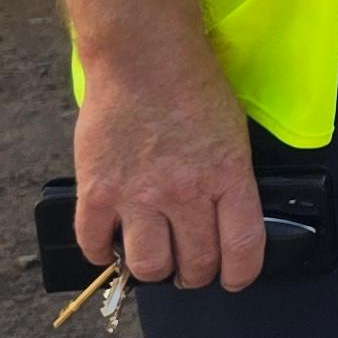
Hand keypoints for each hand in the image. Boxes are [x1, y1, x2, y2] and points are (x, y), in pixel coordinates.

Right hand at [74, 39, 262, 290]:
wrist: (143, 58)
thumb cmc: (194, 87)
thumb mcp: (232, 133)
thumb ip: (228, 180)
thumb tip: (225, 218)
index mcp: (228, 177)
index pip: (242, 248)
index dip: (239, 274)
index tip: (233, 280)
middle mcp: (185, 195)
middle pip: (195, 264)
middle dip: (196, 274)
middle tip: (190, 265)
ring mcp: (137, 197)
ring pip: (148, 267)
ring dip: (153, 270)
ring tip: (154, 256)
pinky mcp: (97, 192)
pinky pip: (95, 245)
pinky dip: (102, 253)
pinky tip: (110, 242)